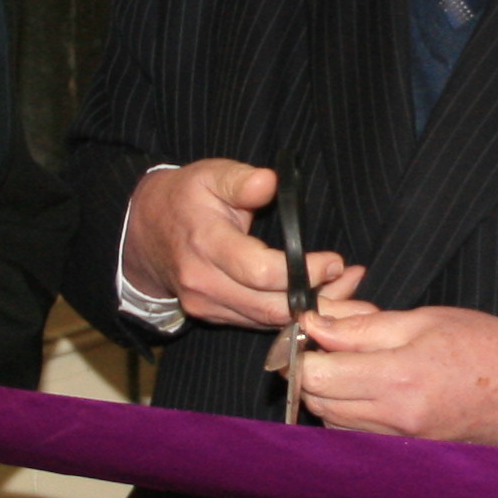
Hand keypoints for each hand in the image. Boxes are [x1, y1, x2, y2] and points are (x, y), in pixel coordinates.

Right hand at [122, 160, 363, 330]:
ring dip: (311, 311)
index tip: (335, 261)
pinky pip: (258, 322)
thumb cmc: (185, 198)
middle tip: (353, 282)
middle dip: (317, 298)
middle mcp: (204, 282)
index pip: (259, 271)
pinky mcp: (213, 316)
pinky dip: (291, 315)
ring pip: (267, 321)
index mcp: (205, 243)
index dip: (302, 272)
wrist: (144, 232)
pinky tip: (320, 300)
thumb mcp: (210, 175)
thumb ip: (241, 180)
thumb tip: (271, 182)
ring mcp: (206, 305)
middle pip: (268, 306)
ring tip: (348, 293)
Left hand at [293, 303, 497, 449]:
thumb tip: (315, 324)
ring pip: (334, 421)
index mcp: (399, 378)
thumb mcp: (425, 320)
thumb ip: (363, 325)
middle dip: (314, 370)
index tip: (313, 331)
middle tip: (333, 344)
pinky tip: (376, 390)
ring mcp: (401, 442)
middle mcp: (395, 419)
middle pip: (318, 400)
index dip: (305, 349)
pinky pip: (359, 435)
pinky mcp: (409, 453)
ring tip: (360, 365)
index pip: (315, 374)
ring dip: (333, 393)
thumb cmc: (491, 349)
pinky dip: (354, 413)